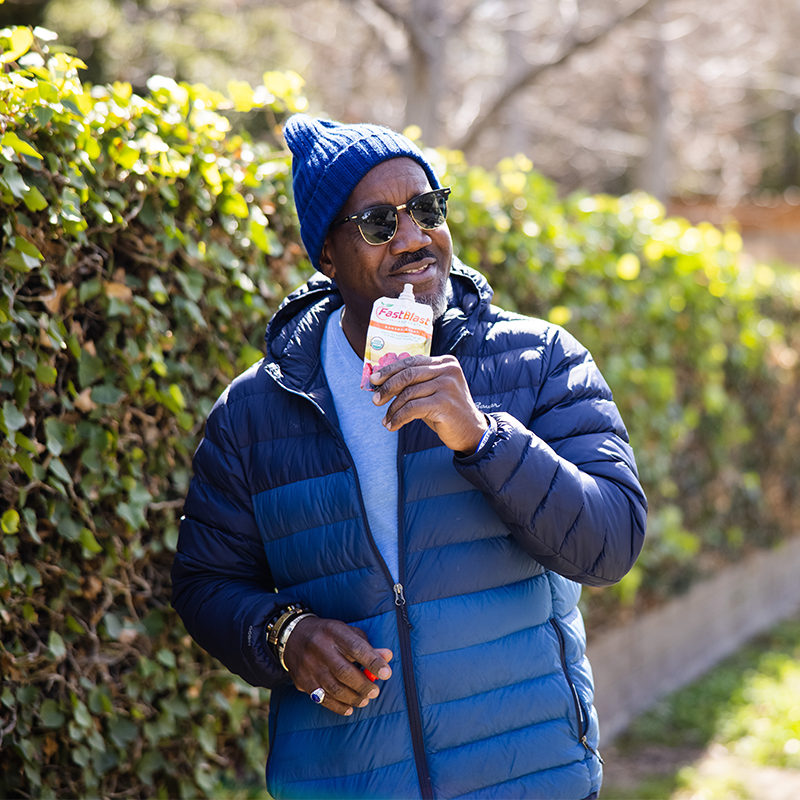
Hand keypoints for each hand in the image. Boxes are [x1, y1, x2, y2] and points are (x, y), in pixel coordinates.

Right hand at [282, 616, 392, 715]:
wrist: (293, 636)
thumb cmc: (328, 635)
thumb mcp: (347, 632)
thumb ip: (367, 646)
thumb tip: (387, 656)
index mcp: (334, 631)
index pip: (356, 647)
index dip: (373, 661)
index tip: (386, 673)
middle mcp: (320, 647)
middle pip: (344, 671)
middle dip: (363, 685)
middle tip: (375, 692)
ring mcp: (309, 665)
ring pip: (333, 687)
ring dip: (353, 697)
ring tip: (365, 700)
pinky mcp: (302, 680)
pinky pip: (321, 698)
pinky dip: (337, 706)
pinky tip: (349, 708)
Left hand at [370, 355, 487, 453]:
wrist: (471, 432)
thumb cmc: (447, 411)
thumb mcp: (432, 391)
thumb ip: (415, 382)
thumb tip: (382, 381)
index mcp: (445, 362)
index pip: (412, 362)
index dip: (390, 370)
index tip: (374, 380)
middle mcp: (448, 370)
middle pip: (408, 375)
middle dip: (387, 387)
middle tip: (375, 400)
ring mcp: (448, 386)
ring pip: (408, 393)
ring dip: (392, 408)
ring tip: (386, 419)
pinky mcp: (444, 403)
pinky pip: (412, 409)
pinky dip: (398, 418)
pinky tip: (393, 425)